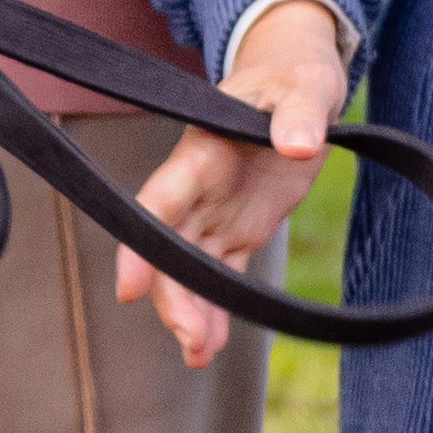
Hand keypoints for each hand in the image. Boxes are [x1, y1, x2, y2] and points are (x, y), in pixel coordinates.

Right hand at [117, 0, 348, 367]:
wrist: (297, 84)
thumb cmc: (293, 77)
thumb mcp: (304, 86)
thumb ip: (301, 114)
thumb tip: (300, 145)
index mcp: (202, 150)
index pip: (161, 199)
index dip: (141, 243)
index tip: (128, 287)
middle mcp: (198, 187)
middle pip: (169, 248)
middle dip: (172, 295)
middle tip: (192, 339)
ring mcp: (215, 211)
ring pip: (190, 269)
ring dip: (190, 312)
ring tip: (200, 355)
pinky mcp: (238, 228)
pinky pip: (221, 274)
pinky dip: (216, 309)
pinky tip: (212, 347)